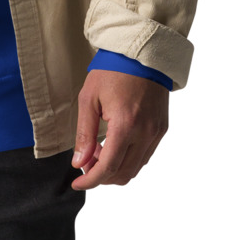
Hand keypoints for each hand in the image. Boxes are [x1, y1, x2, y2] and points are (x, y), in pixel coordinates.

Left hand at [71, 68, 168, 190]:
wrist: (142, 54)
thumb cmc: (112, 72)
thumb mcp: (89, 100)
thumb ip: (85, 135)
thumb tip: (79, 163)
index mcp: (125, 124)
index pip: (108, 167)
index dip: (91, 181)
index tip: (78, 184)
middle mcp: (145, 132)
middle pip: (123, 173)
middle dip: (101, 176)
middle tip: (86, 162)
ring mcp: (156, 132)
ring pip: (135, 168)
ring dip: (115, 169)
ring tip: (99, 151)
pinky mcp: (161, 129)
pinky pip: (145, 156)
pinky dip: (128, 159)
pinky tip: (114, 145)